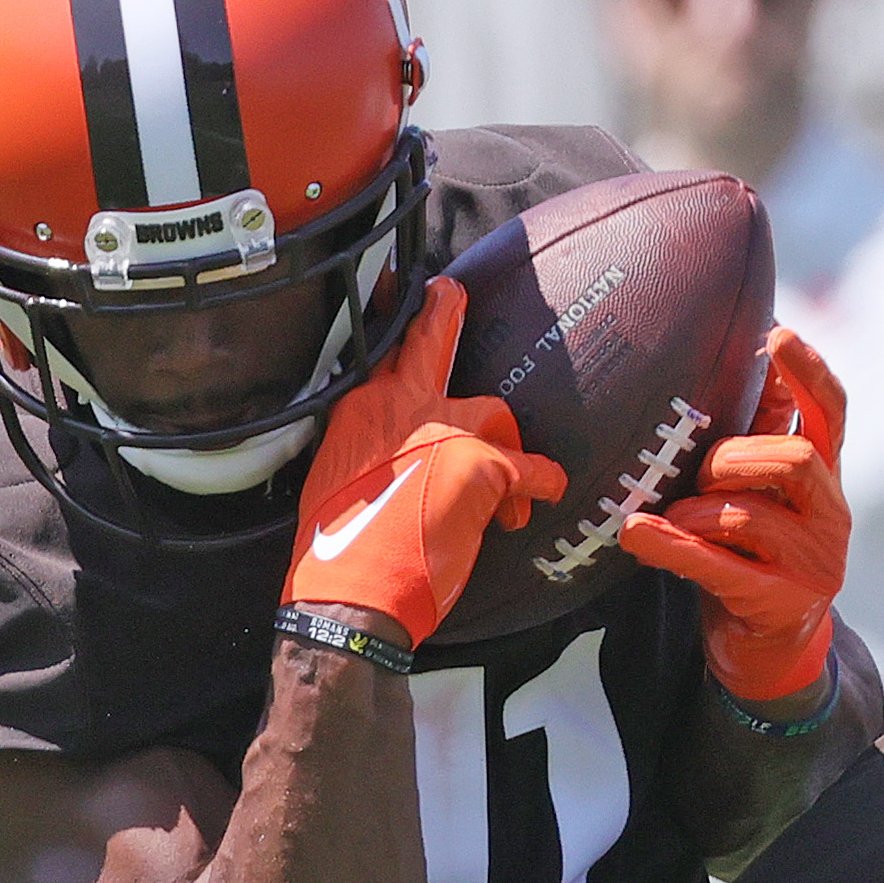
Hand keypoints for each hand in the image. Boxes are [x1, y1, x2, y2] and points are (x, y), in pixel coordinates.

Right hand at [285, 277, 567, 642]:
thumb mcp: (339, 481)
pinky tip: (544, 493)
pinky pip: (529, 467)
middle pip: (429, 341)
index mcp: (360, 412)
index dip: (401, 336)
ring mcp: (442, 429)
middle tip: (452, 293)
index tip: (404, 299)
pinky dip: (540, 482)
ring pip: (491, 411)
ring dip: (504, 444)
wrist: (353, 590)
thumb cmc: (342, 549)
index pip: (384, 356)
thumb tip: (393, 458)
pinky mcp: (482, 463)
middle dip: (444, 312)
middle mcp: (398, 407)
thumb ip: (370, 452)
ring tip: (508, 476)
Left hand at [617, 327, 848, 701]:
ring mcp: (814, 564)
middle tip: (699, 474)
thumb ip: (756, 446)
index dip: (809, 374)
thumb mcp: (762, 498)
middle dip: (735, 457)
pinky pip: (720, 566)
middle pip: (797, 458)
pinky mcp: (782, 603)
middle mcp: (831, 516)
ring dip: (698, 511)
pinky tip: (637, 535)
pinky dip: (672, 547)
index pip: (832, 414)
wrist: (766, 652)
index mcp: (826, 480)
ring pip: (752, 516)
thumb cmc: (754, 560)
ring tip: (671, 518)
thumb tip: (744, 368)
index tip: (778, 335)